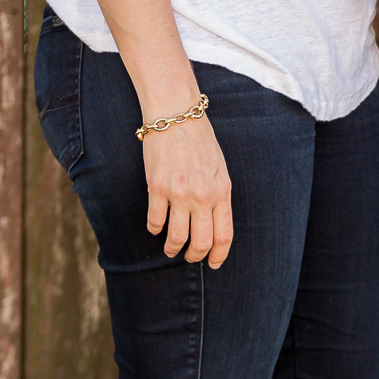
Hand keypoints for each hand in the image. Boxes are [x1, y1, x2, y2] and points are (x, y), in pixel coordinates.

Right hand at [144, 116, 232, 265]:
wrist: (176, 115)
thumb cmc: (199, 140)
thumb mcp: (219, 169)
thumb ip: (218, 195)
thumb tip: (213, 222)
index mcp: (222, 191)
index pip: (224, 234)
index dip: (218, 254)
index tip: (213, 263)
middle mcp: (202, 196)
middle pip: (201, 241)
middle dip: (195, 255)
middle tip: (189, 257)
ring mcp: (179, 193)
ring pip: (176, 237)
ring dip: (172, 248)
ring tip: (170, 248)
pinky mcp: (157, 188)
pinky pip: (155, 221)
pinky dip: (154, 229)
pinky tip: (155, 226)